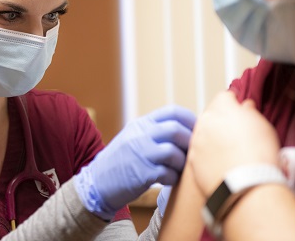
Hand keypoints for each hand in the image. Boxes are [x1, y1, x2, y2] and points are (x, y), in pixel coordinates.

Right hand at [74, 105, 195, 219]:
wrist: (97, 182)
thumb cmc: (121, 161)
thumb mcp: (133, 137)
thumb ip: (155, 131)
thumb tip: (186, 130)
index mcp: (141, 124)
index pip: (172, 111)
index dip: (190, 119)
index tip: (197, 130)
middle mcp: (140, 135)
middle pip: (175, 130)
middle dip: (189, 141)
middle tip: (192, 152)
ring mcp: (140, 154)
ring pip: (173, 152)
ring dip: (182, 162)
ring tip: (180, 168)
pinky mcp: (141, 174)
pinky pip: (168, 174)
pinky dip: (174, 178)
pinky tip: (170, 180)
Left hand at [188, 91, 279, 196]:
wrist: (247, 186)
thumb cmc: (260, 155)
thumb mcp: (263, 126)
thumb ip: (250, 111)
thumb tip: (245, 107)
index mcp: (222, 108)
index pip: (224, 97)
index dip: (233, 103)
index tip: (239, 110)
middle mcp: (204, 121)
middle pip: (211, 115)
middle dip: (221, 121)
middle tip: (236, 134)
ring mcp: (196, 141)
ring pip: (203, 134)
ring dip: (212, 139)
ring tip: (230, 152)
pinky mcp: (192, 160)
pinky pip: (199, 153)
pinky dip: (207, 156)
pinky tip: (221, 164)